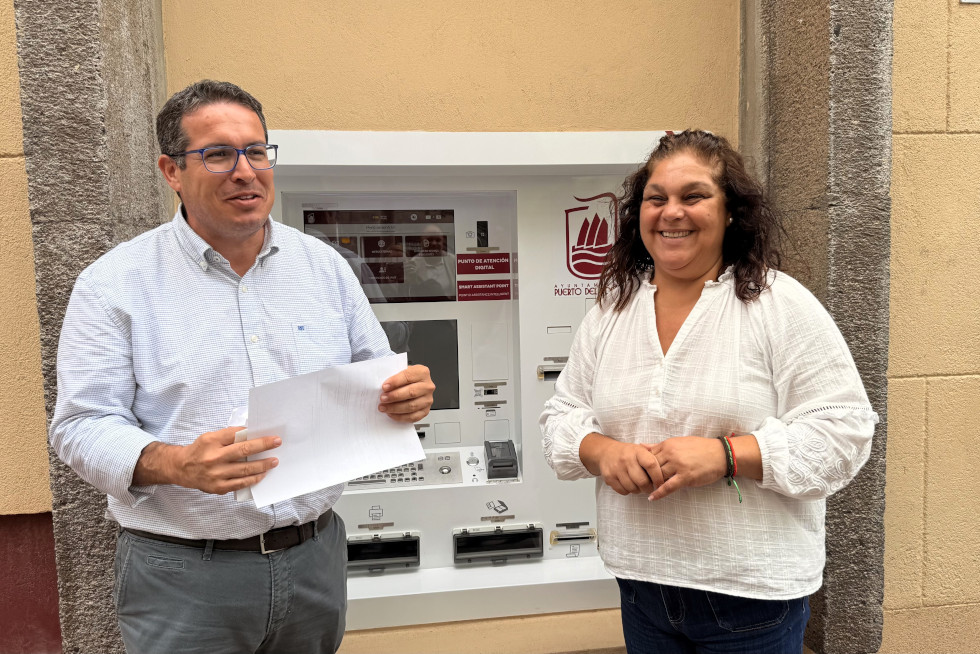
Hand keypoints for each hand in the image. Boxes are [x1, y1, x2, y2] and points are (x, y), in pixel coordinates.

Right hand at [133, 426, 280, 494]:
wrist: (181, 469)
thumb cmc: (199, 451)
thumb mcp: (210, 437)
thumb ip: (228, 436)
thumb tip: (251, 434)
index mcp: (211, 441)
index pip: (236, 435)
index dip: (255, 435)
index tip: (270, 435)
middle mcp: (213, 458)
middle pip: (243, 451)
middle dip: (263, 446)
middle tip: (277, 443)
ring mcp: (216, 474)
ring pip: (244, 470)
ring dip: (262, 465)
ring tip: (273, 461)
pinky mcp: (218, 487)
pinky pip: (240, 483)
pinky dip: (253, 479)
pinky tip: (262, 475)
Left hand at [378, 364, 434, 422]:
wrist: (414, 385)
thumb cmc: (406, 378)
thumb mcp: (401, 371)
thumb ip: (394, 376)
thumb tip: (383, 387)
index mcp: (422, 373)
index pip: (408, 377)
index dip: (395, 382)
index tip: (384, 387)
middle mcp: (427, 386)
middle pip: (411, 392)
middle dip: (394, 396)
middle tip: (383, 398)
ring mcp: (427, 399)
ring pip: (411, 406)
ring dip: (395, 408)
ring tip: (384, 407)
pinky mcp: (425, 411)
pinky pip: (413, 417)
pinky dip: (400, 417)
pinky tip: (391, 414)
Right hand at [579, 433, 664, 495]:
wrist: (606, 452)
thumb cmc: (628, 453)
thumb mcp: (640, 450)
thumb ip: (652, 459)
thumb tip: (667, 475)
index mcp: (637, 451)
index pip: (652, 465)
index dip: (658, 477)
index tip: (661, 483)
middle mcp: (626, 459)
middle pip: (642, 481)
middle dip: (648, 488)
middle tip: (650, 487)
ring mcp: (616, 469)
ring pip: (633, 488)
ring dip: (639, 490)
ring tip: (640, 486)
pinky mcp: (609, 477)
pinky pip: (623, 491)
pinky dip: (628, 491)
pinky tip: (630, 485)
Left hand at [646, 436, 726, 500]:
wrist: (720, 454)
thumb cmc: (700, 448)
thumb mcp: (678, 442)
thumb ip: (659, 446)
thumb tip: (641, 445)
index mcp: (668, 444)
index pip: (648, 455)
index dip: (643, 464)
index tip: (640, 471)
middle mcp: (671, 454)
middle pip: (651, 467)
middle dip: (646, 475)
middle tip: (641, 482)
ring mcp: (678, 466)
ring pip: (659, 476)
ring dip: (653, 483)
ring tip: (647, 489)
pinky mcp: (686, 477)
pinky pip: (668, 487)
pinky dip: (659, 493)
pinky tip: (652, 498)